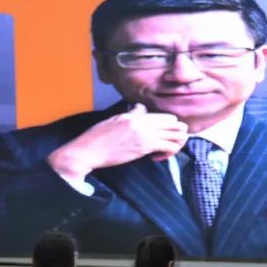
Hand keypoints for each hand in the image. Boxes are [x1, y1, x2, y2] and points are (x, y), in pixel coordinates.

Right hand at [47, 104, 188, 180]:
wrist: (88, 150)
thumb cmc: (98, 137)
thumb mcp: (116, 119)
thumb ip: (132, 114)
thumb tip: (141, 109)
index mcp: (137, 115)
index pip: (167, 117)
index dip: (170, 127)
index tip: (163, 136)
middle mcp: (144, 122)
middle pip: (176, 124)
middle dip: (178, 135)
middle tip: (168, 144)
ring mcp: (146, 133)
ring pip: (177, 136)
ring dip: (176, 144)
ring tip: (164, 151)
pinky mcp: (145, 146)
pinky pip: (169, 147)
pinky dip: (168, 153)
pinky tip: (156, 157)